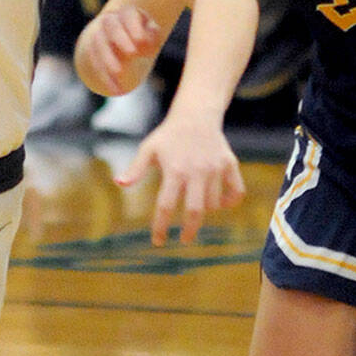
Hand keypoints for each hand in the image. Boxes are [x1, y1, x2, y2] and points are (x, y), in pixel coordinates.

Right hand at [78, 5, 162, 95]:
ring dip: (109, 60)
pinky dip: (105, 77)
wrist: (121, 38)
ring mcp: (98, 35)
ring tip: (120, 75)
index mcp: (127, 13)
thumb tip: (144, 43)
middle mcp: (110, 21)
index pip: (128, 15)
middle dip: (121, 39)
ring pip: (99, 46)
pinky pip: (95, 64)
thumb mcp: (152, 33)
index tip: (141, 40)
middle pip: (112, 28)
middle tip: (133, 53)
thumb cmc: (143, 34)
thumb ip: (152, 35)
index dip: (134, 27)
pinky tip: (116, 89)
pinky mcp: (92, 52)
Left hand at [117, 115, 245, 245]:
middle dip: (190, 231)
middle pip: (196, 212)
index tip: (158, 241)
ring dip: (205, 212)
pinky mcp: (230, 164)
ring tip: (195, 211)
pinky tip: (221, 204)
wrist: (195, 114)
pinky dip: (230, 202)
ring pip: (214, 203)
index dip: (160, 227)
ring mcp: (215, 168)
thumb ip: (136, 169)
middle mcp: (197, 171)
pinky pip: (236, 191)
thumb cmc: (168, 135)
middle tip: (184, 240)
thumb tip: (119, 184)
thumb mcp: (148, 149)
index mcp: (175, 170)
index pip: (165, 206)